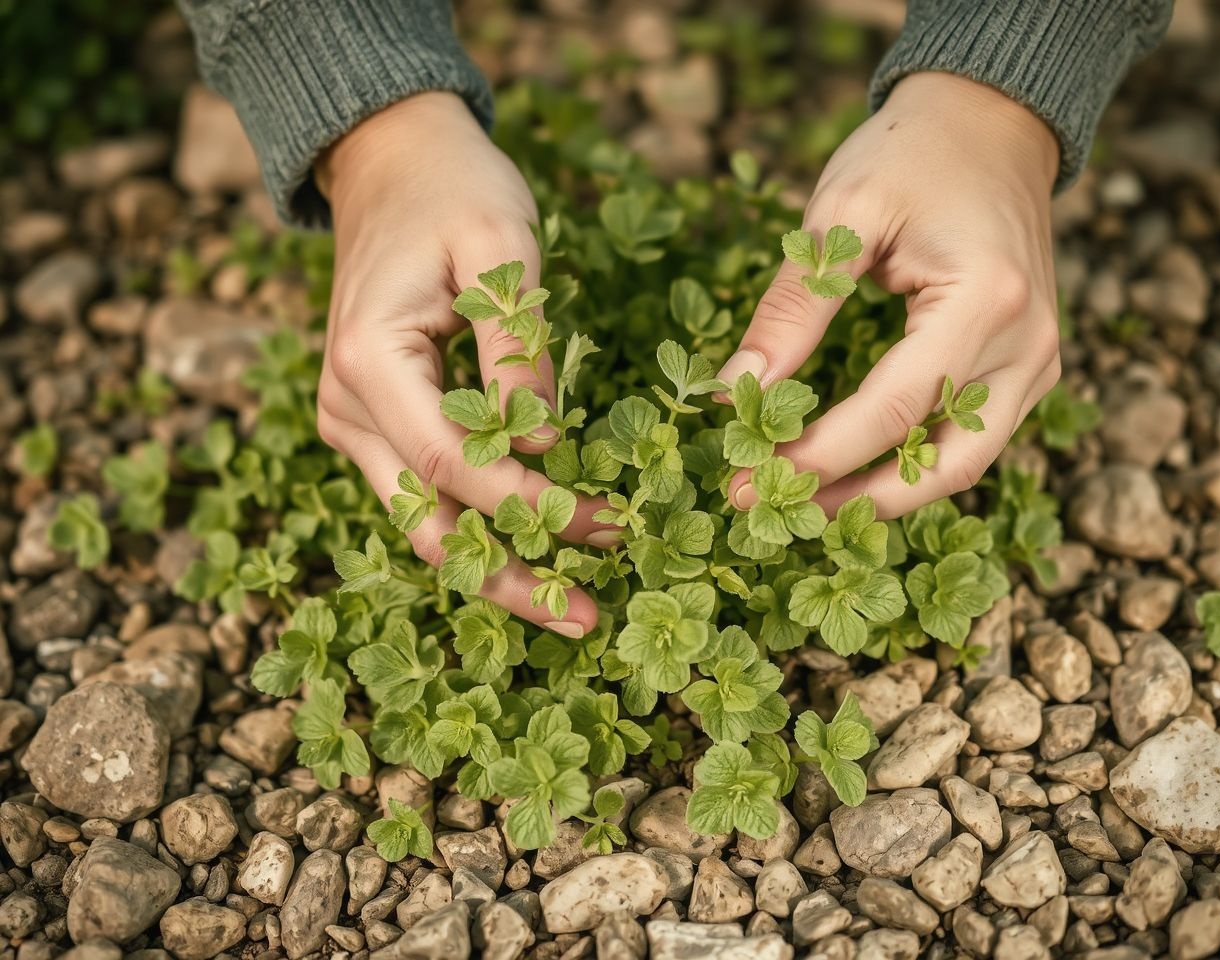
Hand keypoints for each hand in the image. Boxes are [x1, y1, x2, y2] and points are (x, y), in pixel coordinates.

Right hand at [315, 92, 614, 637]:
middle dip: (510, 578)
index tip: (608, 524)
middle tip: (587, 618)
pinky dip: (483, 526)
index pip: (451, 463)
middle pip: (427, 522)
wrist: (393, 160)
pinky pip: (427, 494)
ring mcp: (354, 422)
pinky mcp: (378, 424)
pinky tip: (540, 549)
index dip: (530, 504)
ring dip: (498, 564)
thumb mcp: (502, 244)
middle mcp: (347, 406)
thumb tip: (544, 446)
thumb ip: (520, 349)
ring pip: (423, 523)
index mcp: (369, 359)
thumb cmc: (452, 188)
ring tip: (573, 601)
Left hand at [720, 73, 1061, 517]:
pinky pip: (971, 438)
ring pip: (963, 465)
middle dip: (850, 499)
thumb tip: (731, 390)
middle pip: (941, 462)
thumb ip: (791, 308)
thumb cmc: (912, 154)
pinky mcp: (1028, 367)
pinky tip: (851, 475)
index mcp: (985, 299)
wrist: (990, 120)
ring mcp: (1038, 360)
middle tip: (769, 510)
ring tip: (802, 505)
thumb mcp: (840, 215)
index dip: (818, 456)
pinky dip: (911, 464)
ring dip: (883, 496)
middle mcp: (1028, 343)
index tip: (747, 478)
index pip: (893, 409)